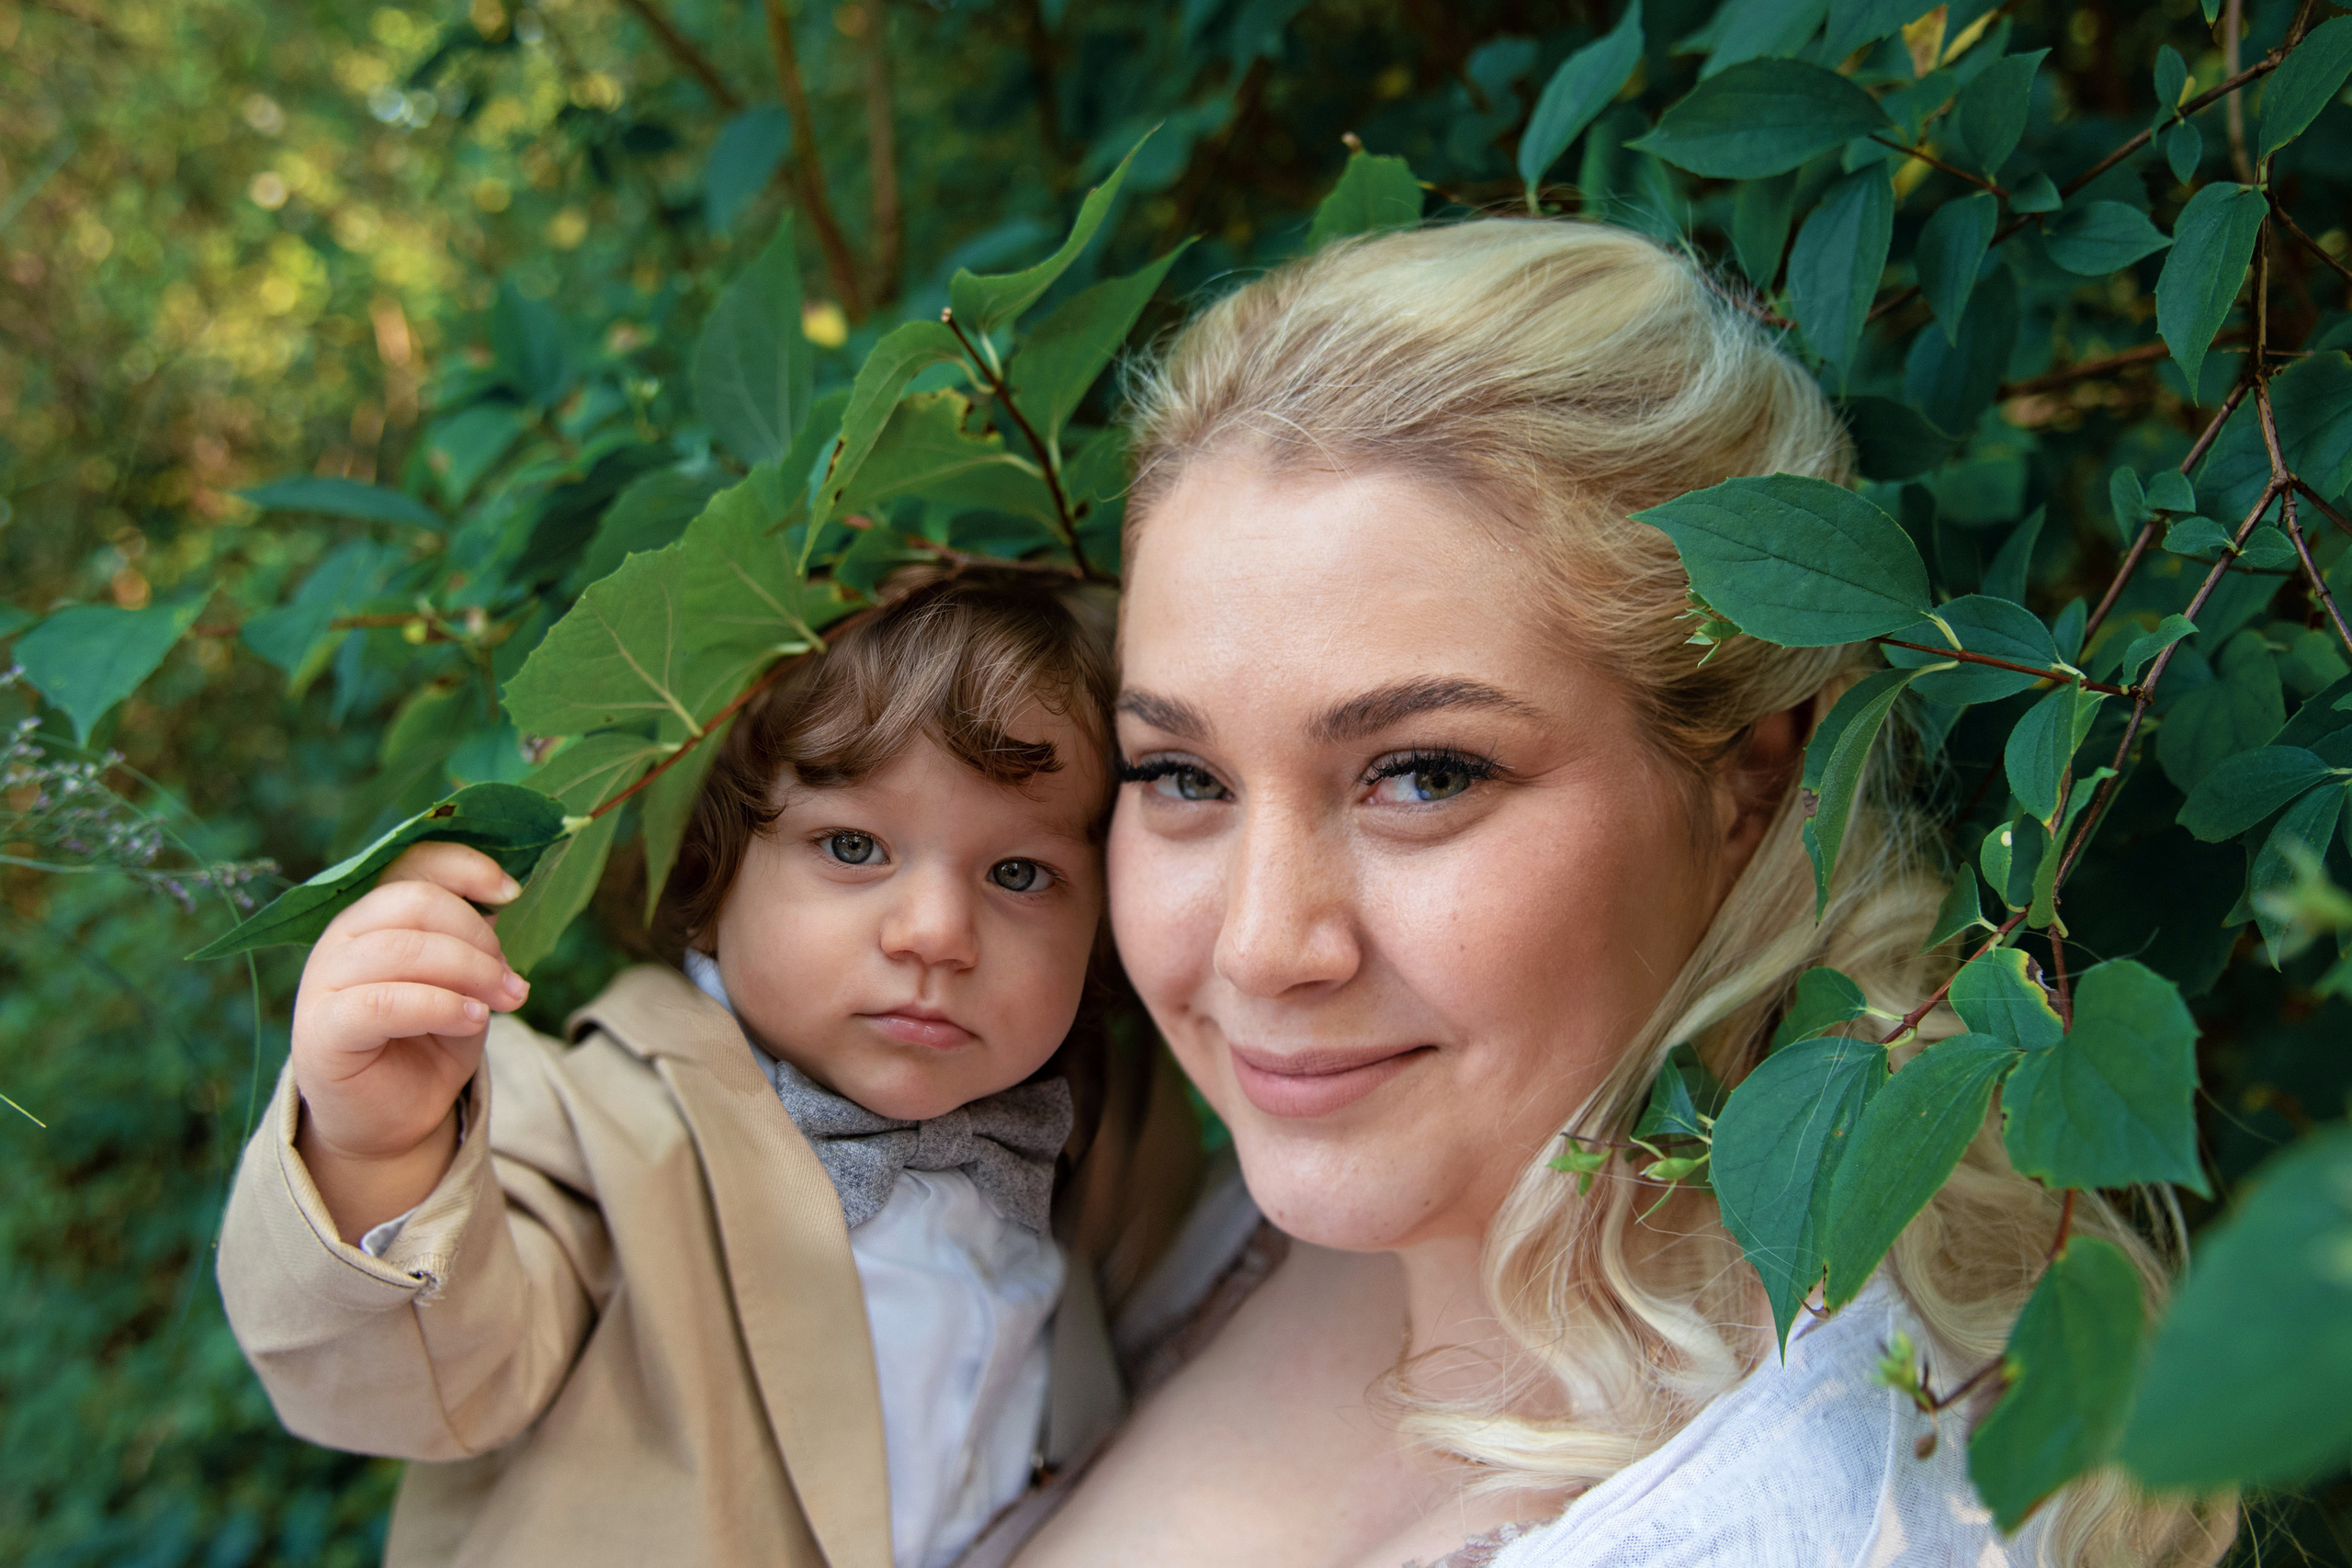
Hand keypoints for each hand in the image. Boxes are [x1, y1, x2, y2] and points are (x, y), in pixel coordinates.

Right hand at [290, 842, 528, 1241]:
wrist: (390, 1120)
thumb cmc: (426, 1043)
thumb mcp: (463, 984)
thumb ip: (471, 942)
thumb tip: (499, 903)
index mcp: (375, 915)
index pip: (412, 864)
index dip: (464, 868)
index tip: (511, 892)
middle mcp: (343, 938)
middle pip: (415, 902)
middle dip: (478, 936)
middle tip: (512, 981)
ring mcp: (325, 981)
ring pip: (403, 950)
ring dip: (470, 972)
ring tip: (506, 1002)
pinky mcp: (323, 1029)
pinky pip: (384, 1002)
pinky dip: (440, 1005)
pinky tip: (473, 1020)